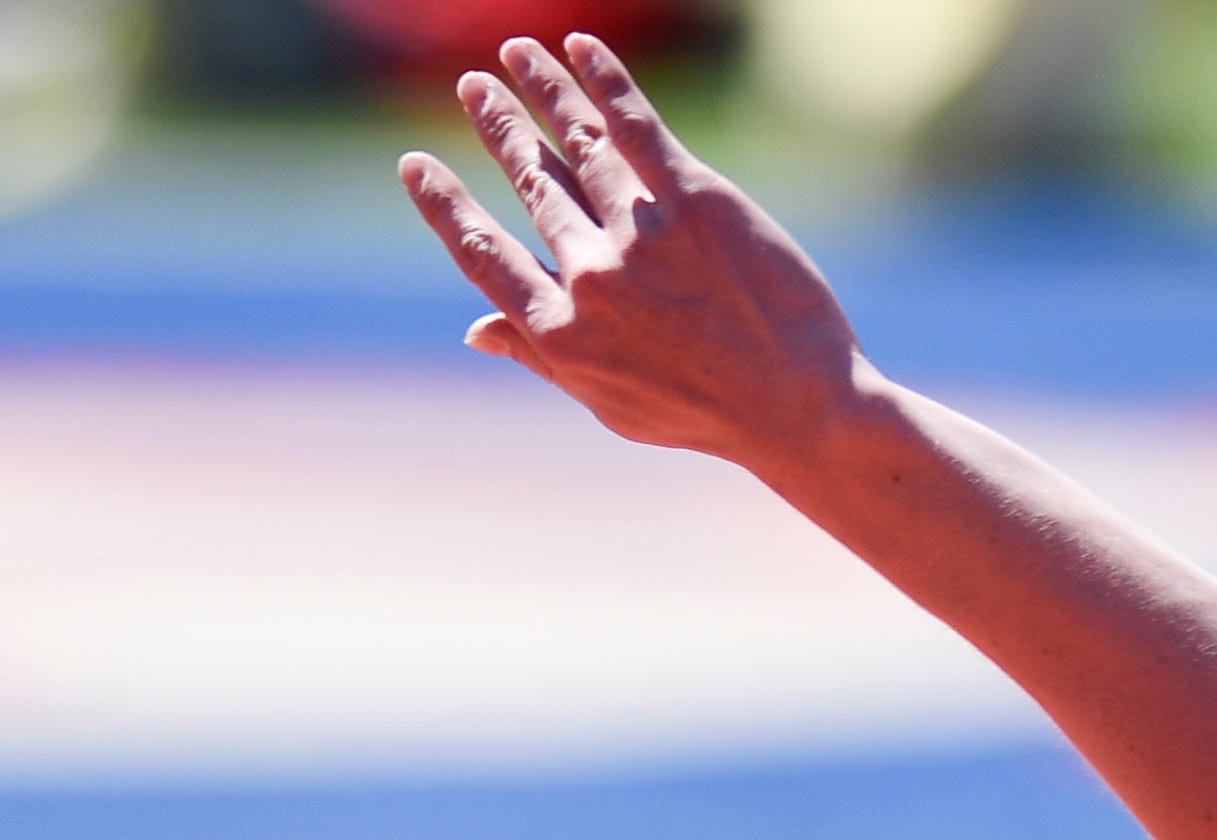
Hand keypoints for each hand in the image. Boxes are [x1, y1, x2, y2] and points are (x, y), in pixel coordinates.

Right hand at [398, 34, 868, 469]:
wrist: (800, 410)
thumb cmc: (707, 414)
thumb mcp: (611, 403)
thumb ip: (541, 358)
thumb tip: (472, 330)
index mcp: (563, 333)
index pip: (485, 254)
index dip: (446, 206)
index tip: (415, 165)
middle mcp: (592, 279)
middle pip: (533, 184)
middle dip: (500, 128)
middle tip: (475, 87)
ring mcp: (642, 236)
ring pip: (578, 145)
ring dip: (542, 92)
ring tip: (517, 55)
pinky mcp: (696, 202)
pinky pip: (636, 126)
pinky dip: (602, 81)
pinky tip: (578, 49)